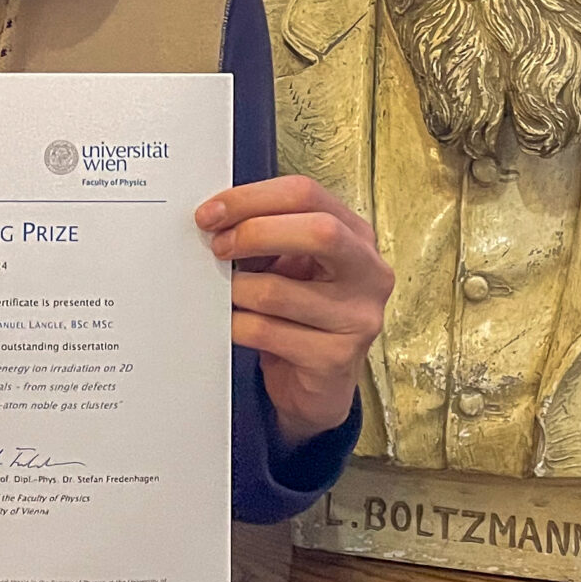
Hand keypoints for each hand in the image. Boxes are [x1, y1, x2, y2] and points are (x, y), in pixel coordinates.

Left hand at [198, 174, 390, 443]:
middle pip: (317, 231)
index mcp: (356, 236)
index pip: (307, 195)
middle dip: (254, 233)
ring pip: (277, 291)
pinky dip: (236, 325)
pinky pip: (266, 332)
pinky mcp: (335, 359)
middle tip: (217, 246)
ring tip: (224, 294)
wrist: (318, 386)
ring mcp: (357, 318)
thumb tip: (215, 218)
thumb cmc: (300, 314)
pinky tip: (232, 325)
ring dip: (236, 290)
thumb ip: (264, 236)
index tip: (211, 213)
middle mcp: (369, 273)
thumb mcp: (289, 265)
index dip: (252, 198)